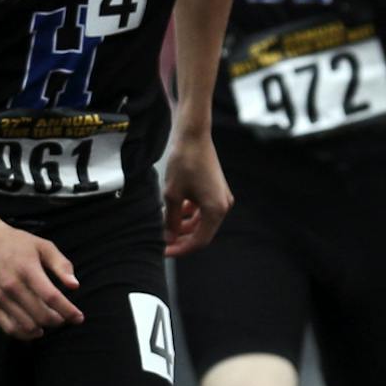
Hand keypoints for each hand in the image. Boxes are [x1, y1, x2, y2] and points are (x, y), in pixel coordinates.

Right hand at [0, 217, 82, 339]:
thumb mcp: (43, 246)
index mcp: (27, 269)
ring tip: (51, 321)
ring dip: (43, 328)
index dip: (68, 311)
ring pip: (26, 325)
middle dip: (58, 320)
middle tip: (64, 317)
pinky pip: (8, 328)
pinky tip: (34, 330)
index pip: (51, 297)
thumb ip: (61, 265)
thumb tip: (75, 286)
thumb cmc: (16, 243)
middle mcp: (12, 286)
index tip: (79, 318)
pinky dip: (24, 334)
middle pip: (40, 314)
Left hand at [161, 133, 231, 257]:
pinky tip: (174, 209)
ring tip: (165, 223)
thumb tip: (169, 239)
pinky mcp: (215, 190)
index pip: (199, 241)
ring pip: (201, 221)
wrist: (193, 135)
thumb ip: (171, 220)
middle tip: (163, 241)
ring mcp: (221, 197)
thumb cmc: (184, 162)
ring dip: (184, 225)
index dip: (180, 249)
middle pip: (202, 232)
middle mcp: (223, 205)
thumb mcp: (172, 194)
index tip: (164, 250)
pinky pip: (202, 209)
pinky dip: (189, 213)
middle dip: (182, 238)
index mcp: (216, 209)